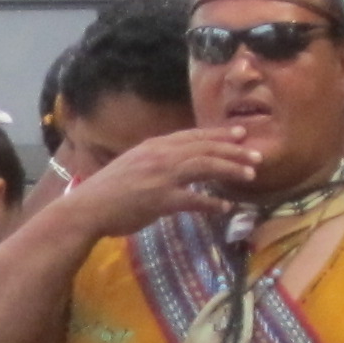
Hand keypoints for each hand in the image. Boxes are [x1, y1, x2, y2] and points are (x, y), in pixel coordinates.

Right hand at [55, 127, 257, 240]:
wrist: (87, 208)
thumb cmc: (107, 190)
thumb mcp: (132, 165)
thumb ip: (155, 161)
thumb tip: (174, 165)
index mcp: (154, 146)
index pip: (193, 136)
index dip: (219, 135)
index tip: (240, 134)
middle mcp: (161, 156)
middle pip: (205, 148)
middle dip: (234, 150)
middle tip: (256, 155)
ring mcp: (162, 177)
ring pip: (205, 166)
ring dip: (230, 169)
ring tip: (250, 174)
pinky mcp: (162, 200)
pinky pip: (195, 199)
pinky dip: (212, 202)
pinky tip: (226, 207)